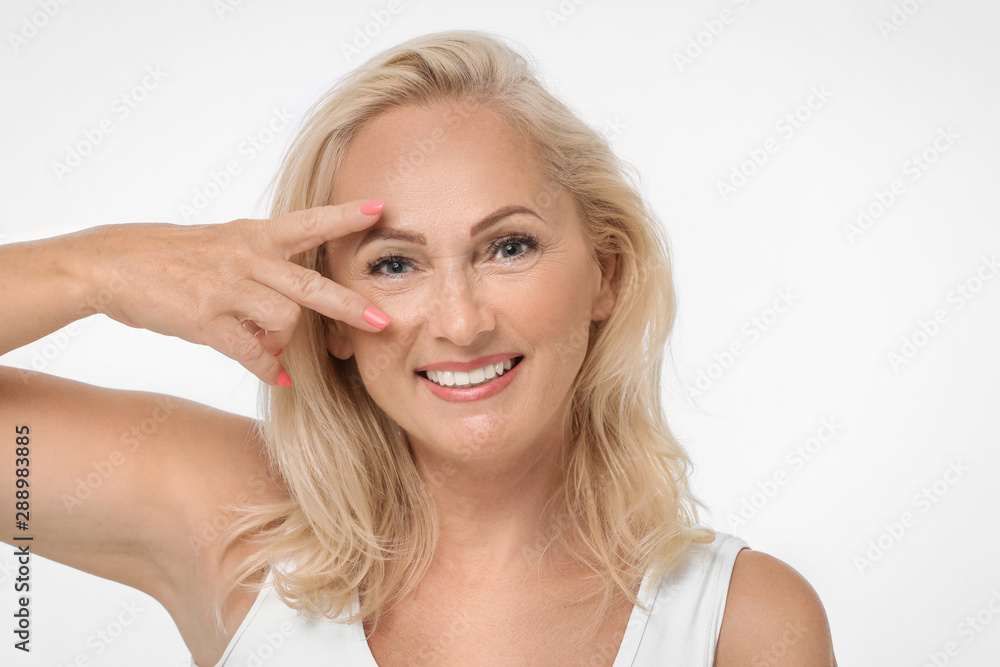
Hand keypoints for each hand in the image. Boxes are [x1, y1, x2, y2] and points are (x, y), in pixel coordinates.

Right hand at [80, 200, 389, 384]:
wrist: (112, 263)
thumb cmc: (172, 256)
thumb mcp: (223, 246)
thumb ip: (264, 268)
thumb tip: (294, 310)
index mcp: (254, 236)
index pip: (308, 223)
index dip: (344, 217)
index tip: (378, 208)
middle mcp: (246, 258)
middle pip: (310, 284)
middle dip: (348, 305)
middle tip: (381, 321)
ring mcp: (226, 289)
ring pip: (283, 321)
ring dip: (287, 342)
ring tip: (275, 349)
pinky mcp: (204, 319)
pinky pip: (251, 351)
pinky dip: (268, 368)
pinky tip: (278, 376)